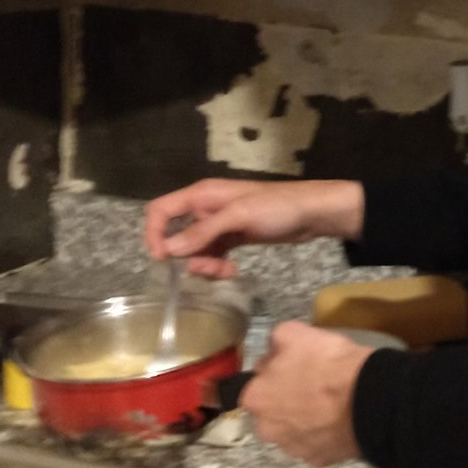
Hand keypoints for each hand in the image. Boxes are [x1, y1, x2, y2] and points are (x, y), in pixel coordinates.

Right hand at [143, 178, 364, 278]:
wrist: (313, 214)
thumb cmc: (277, 207)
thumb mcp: (239, 217)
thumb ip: (204, 231)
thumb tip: (169, 249)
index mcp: (202, 196)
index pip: (162, 210)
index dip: (154, 233)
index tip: (163, 259)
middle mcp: (206, 209)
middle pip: (177, 235)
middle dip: (187, 256)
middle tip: (207, 270)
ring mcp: (220, 225)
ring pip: (196, 250)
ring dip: (205, 264)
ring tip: (225, 271)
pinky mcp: (233, 238)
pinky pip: (213, 255)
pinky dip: (217, 265)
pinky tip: (232, 270)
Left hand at [241, 321, 369, 466]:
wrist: (369, 400)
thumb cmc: (327, 365)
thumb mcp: (294, 333)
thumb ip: (274, 343)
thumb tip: (273, 352)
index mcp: (255, 399)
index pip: (254, 384)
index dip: (274, 373)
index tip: (293, 367)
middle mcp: (267, 430)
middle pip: (272, 411)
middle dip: (286, 400)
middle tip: (312, 385)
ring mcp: (293, 449)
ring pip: (294, 430)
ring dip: (305, 419)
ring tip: (330, 404)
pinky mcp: (318, 460)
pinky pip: (316, 444)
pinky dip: (323, 434)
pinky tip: (339, 420)